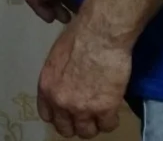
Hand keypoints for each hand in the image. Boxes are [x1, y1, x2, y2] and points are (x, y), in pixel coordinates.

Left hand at [37, 16, 131, 137]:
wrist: (102, 32)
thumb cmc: (81, 33)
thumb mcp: (60, 54)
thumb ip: (61, 74)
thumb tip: (69, 78)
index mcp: (47, 87)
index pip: (48, 115)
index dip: (61, 115)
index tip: (69, 111)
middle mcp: (61, 102)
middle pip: (66, 129)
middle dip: (77, 123)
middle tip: (88, 113)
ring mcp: (82, 108)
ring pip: (87, 132)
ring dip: (94, 124)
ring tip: (103, 113)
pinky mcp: (104, 108)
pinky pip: (108, 126)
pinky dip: (111, 120)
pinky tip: (114, 110)